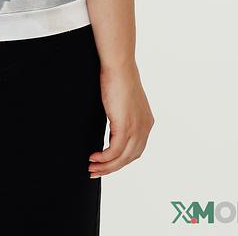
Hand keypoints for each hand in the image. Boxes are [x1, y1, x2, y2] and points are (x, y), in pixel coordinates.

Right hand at [89, 61, 153, 177]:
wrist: (119, 65)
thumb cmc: (118, 76)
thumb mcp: (124, 100)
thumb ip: (122, 112)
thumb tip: (113, 118)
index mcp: (146, 122)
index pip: (135, 149)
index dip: (121, 160)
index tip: (106, 164)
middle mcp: (145, 128)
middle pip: (129, 158)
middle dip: (112, 168)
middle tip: (95, 172)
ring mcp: (136, 128)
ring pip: (121, 159)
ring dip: (106, 167)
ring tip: (91, 168)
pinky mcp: (125, 127)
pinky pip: (114, 152)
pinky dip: (103, 158)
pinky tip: (93, 158)